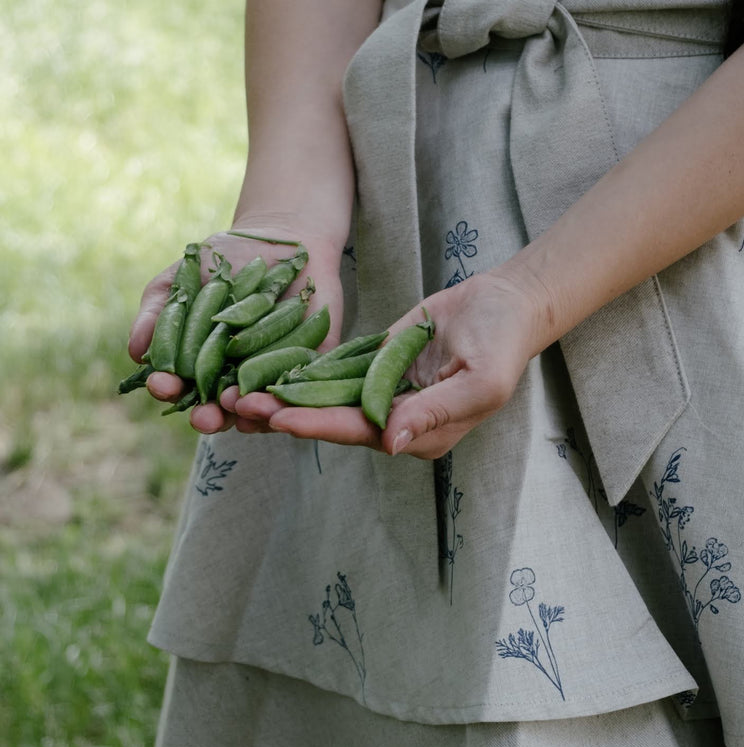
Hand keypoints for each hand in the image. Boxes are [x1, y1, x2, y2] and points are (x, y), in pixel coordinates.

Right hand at [127, 215, 346, 435]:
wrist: (284, 237)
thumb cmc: (225, 259)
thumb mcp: (183, 278)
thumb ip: (158, 313)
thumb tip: (136, 352)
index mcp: (200, 363)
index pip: (181, 386)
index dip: (169, 389)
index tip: (162, 385)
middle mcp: (235, 376)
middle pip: (220, 408)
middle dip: (209, 417)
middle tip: (204, 417)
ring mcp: (273, 372)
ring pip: (260, 406)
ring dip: (249, 413)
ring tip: (240, 406)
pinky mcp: (312, 363)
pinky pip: (302, 387)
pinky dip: (290, 397)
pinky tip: (278, 400)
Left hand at [256, 263, 550, 458]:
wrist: (506, 303)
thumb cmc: (502, 343)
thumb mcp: (480, 381)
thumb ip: (434, 411)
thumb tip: (390, 443)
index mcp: (419, 433)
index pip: (359, 432)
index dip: (316, 424)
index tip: (277, 417)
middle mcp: (394, 420)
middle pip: (330, 421)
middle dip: (283, 415)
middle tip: (234, 406)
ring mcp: (382, 392)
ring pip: (323, 399)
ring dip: (281, 396)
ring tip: (233, 391)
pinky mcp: (374, 365)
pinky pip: (332, 373)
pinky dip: (298, 373)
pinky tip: (260, 367)